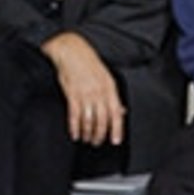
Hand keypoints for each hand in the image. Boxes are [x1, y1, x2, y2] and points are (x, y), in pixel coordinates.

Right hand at [41, 31, 124, 145]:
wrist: (72, 52)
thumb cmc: (90, 65)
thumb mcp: (107, 78)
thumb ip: (113, 96)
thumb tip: (122, 111)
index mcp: (110, 89)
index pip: (116, 113)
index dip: (117, 129)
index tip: (116, 140)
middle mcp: (99, 93)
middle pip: (102, 120)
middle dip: (101, 134)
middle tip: (98, 142)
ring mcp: (85, 94)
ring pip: (89, 120)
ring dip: (88, 133)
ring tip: (87, 139)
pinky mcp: (71, 95)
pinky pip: (74, 116)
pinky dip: (75, 128)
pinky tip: (75, 134)